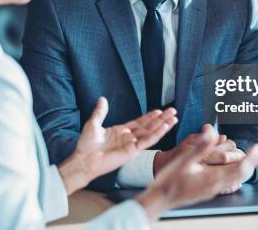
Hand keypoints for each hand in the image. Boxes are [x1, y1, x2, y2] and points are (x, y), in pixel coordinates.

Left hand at [59, 97, 176, 193]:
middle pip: (149, 126)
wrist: (84, 159)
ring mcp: (131, 145)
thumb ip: (100, 112)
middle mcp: (128, 138)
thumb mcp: (93, 123)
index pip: (139, 122)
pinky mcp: (132, 151)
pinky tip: (165, 127)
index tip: (159, 110)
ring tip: (174, 118)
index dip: (150, 116)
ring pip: (151, 133)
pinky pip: (148, 141)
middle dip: (161, 119)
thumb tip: (102, 99)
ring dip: (163, 125)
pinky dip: (157, 134)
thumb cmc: (86, 145)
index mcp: (120, 131)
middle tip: (173, 111)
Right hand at [153, 125, 246, 192]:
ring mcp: (213, 190)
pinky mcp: (209, 190)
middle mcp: (216, 186)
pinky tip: (234, 168)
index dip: (252, 157)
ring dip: (245, 166)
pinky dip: (236, 173)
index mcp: (212, 178)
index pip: (240, 168)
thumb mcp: (184, 159)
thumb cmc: (170, 180)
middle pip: (242, 174)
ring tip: (251, 156)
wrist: (160, 198)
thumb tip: (211, 131)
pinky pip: (229, 182)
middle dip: (253, 161)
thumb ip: (200, 146)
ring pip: (236, 178)